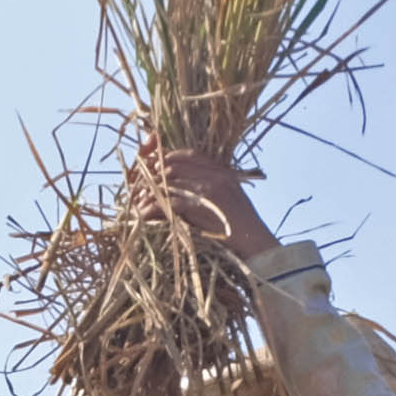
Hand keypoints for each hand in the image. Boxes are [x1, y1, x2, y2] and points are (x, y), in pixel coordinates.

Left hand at [153, 144, 278, 257]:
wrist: (255, 241)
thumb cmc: (240, 224)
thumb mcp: (228, 196)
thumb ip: (208, 185)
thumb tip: (180, 185)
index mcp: (222, 170)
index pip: (191, 154)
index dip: (170, 156)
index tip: (158, 164)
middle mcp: (215, 175)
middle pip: (176, 166)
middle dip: (155, 176)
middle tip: (141, 187)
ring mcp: (209, 189)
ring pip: (170, 183)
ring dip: (151, 193)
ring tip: (140, 202)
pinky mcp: (202, 206)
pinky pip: (171, 202)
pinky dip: (156, 208)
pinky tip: (146, 214)